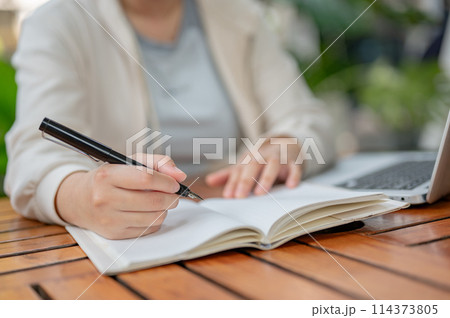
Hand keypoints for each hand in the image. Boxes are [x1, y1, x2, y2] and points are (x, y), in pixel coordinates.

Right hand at [55, 154, 185, 238]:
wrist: (78, 200)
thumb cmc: (108, 178)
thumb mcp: (128, 162)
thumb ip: (157, 162)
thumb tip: (180, 175)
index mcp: (107, 176)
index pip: (147, 179)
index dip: (167, 182)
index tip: (174, 183)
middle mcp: (105, 198)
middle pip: (153, 201)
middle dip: (171, 198)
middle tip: (173, 194)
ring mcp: (109, 219)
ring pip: (154, 217)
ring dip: (165, 210)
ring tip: (160, 202)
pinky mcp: (114, 234)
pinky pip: (148, 229)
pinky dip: (155, 220)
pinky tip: (149, 212)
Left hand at [206, 137, 301, 197]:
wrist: (288, 143)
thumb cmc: (263, 159)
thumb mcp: (246, 165)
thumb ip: (229, 174)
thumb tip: (209, 180)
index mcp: (250, 157)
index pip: (239, 170)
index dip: (233, 183)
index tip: (228, 196)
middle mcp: (264, 155)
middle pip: (253, 165)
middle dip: (245, 180)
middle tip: (239, 196)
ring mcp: (280, 157)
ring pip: (273, 164)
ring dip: (266, 178)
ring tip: (259, 193)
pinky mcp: (295, 161)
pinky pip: (295, 168)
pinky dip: (293, 176)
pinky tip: (290, 186)